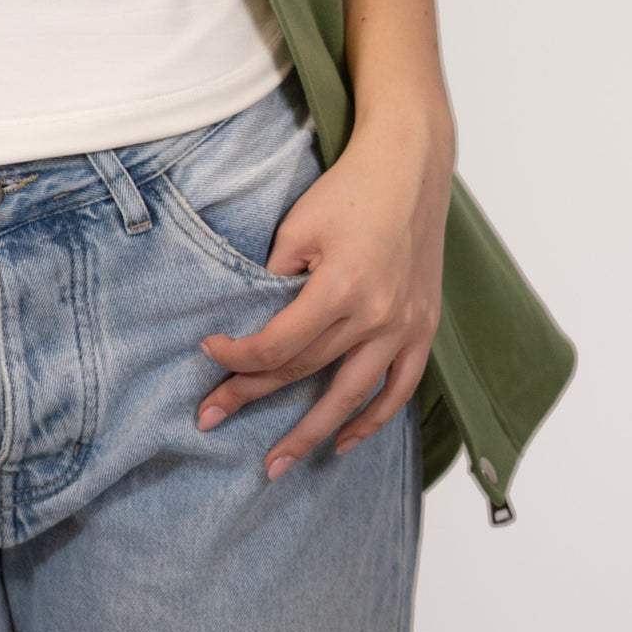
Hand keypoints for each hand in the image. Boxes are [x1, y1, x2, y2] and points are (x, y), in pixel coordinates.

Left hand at [196, 113, 450, 479]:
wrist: (410, 167)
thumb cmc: (349, 189)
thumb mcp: (298, 225)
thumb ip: (273, 279)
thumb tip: (248, 323)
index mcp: (343, 288)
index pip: (278, 345)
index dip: (236, 357)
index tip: (208, 352)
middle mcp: (378, 316)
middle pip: (305, 372)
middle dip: (252, 397)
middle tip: (209, 420)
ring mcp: (405, 326)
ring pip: (351, 396)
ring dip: (312, 433)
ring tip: (276, 464)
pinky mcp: (423, 327)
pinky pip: (399, 388)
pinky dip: (373, 419)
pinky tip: (343, 440)